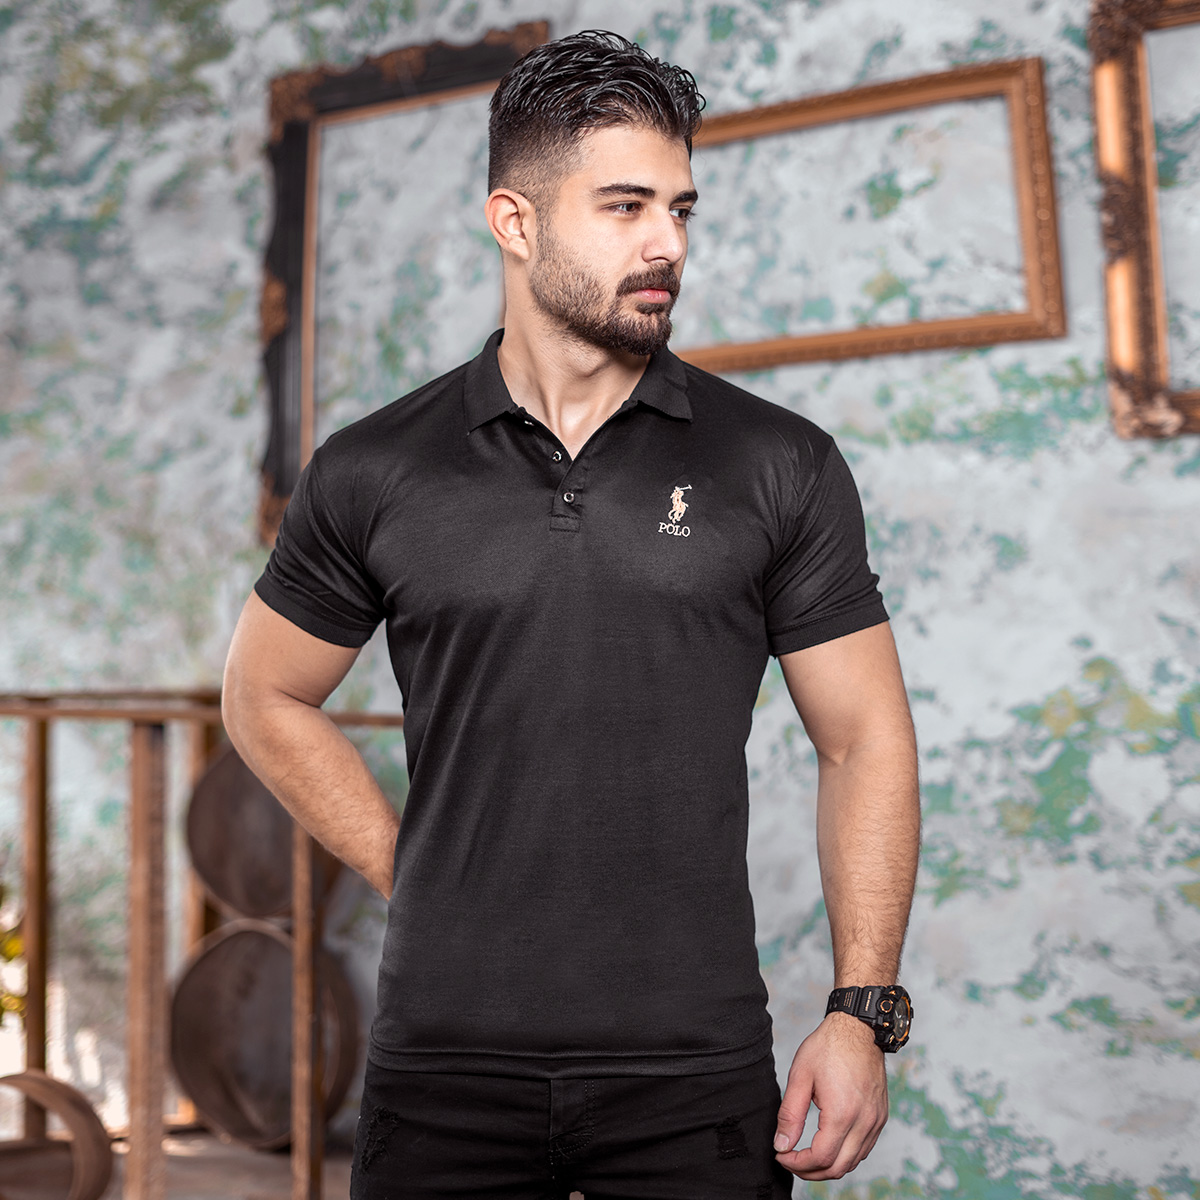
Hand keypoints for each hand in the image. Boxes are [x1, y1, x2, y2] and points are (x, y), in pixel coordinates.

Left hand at [772, 1012, 888, 1179]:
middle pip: (838, 1168)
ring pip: (853, 1162)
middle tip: (790, 1160)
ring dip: (828, 1166)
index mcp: (842, 1113)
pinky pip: (863, 1149)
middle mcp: (864, 1122)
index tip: (781, 1155)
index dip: (797, 1163)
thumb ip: (790, 1115)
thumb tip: (782, 1145)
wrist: (858, 1029)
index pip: (820, 1158)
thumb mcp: (800, 1076)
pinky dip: (845, 1155)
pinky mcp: (880, 1117)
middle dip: (810, 1171)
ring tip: (806, 1155)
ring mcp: (875, 1121)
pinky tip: (828, 1145)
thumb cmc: (828, 1047)